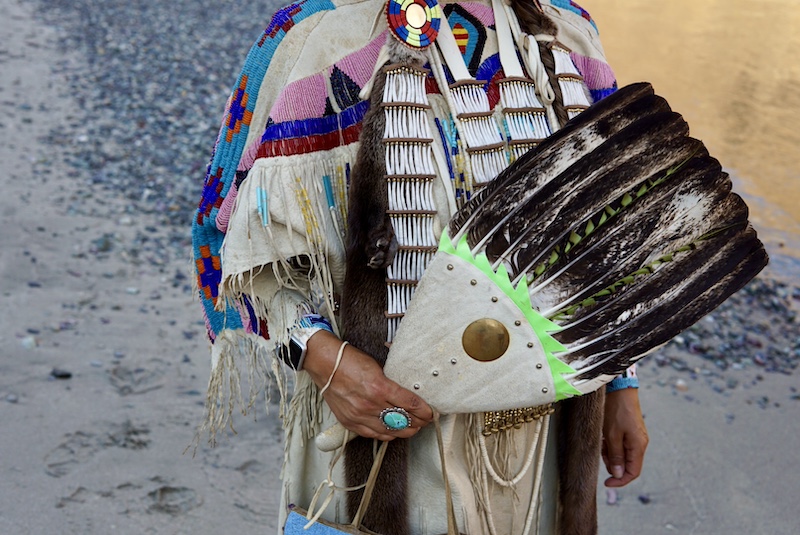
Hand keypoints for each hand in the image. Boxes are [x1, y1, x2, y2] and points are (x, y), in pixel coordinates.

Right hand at [303, 330, 432, 440]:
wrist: (325, 364)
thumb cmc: (350, 361)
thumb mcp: (377, 366)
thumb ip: (391, 383)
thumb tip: (407, 394)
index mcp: (380, 386)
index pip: (410, 404)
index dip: (424, 410)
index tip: (430, 412)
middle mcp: (370, 404)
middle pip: (402, 420)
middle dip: (418, 422)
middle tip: (425, 420)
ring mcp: (359, 415)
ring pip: (389, 431)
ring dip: (405, 431)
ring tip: (413, 428)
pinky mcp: (350, 422)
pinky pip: (373, 435)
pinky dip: (387, 435)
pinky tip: (394, 432)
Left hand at [602, 387, 648, 486]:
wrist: (619, 388)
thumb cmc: (616, 410)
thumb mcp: (612, 434)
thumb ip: (615, 455)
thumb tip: (618, 474)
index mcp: (638, 446)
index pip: (633, 472)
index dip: (620, 480)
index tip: (607, 483)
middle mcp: (639, 443)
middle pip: (626, 463)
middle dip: (612, 463)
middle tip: (601, 453)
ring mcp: (634, 436)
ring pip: (621, 454)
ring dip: (609, 453)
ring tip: (601, 441)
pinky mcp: (628, 430)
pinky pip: (619, 444)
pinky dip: (610, 444)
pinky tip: (603, 436)